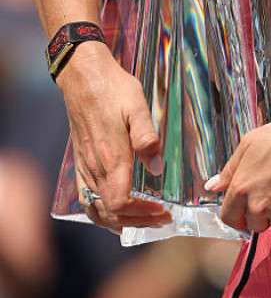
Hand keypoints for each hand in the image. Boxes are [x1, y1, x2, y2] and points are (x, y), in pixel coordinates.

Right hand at [58, 43, 170, 231]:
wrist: (82, 76)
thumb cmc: (113, 89)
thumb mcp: (138, 107)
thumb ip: (147, 138)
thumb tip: (157, 168)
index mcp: (110, 157)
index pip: (121, 203)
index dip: (142, 214)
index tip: (163, 210)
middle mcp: (94, 167)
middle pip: (110, 212)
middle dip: (137, 221)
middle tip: (162, 219)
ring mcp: (84, 166)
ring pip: (95, 209)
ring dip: (118, 221)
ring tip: (142, 221)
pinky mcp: (80, 162)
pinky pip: (86, 198)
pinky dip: (101, 212)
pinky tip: (117, 211)